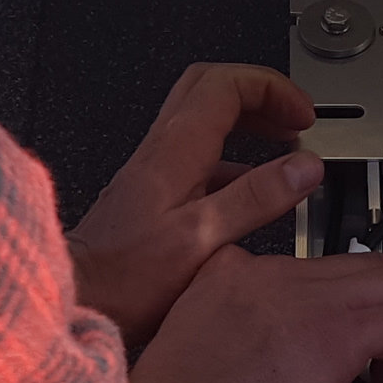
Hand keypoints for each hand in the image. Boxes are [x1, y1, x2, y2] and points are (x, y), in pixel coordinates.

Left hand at [70, 64, 322, 346]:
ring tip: (283, 145)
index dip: (272, 89)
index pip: (227, 84)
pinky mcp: (152, 194)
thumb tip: (303, 167)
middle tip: (292, 116)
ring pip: (204, 120)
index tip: (303, 114)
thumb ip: (256, 197)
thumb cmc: (126, 276)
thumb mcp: (203, 237)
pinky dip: (233, 159)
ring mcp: (154, 170)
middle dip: (260, 94)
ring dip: (247, 123)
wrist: (79, 297)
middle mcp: (161, 150)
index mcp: (176, 149)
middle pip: (211, 88)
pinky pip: (198, 157)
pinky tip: (251, 188)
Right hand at [115, 246, 382, 382]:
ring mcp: (305, 299)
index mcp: (230, 275)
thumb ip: (226, 341)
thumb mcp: (188, 349)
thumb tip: (262, 366)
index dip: (332, 289)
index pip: (299, 265)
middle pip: (355, 262)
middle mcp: (271, 275)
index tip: (341, 312)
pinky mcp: (336, 333)